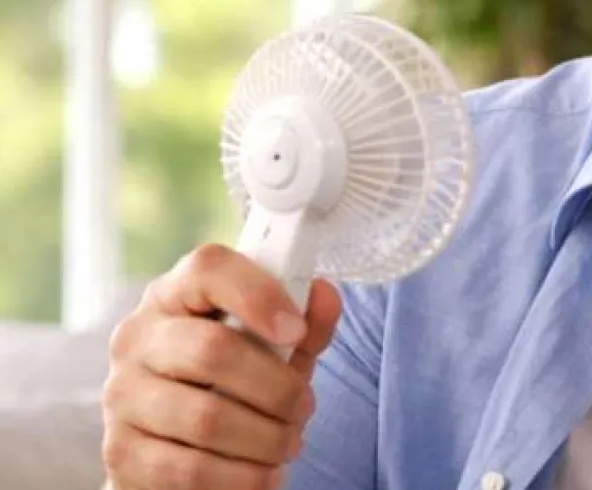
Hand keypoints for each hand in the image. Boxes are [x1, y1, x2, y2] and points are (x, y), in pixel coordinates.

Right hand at [101, 243, 342, 489]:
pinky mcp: (120, 452)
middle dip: (278, 387)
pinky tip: (264, 473)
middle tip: (304, 408)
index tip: (297, 331)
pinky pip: (190, 469)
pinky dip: (243, 477)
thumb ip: (304, 321)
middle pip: (212, 350)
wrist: (176, 443)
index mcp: (174, 295)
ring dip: (266, 439)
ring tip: (289, 444)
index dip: (260, 295)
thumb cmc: (232, 380)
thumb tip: (325, 296)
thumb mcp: (273, 345)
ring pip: (206, 418)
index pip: (208, 268)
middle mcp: (137, 338)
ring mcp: (122, 395)